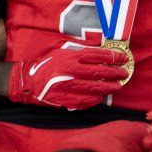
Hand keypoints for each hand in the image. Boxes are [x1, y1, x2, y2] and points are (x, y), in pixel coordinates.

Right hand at [8, 43, 129, 109]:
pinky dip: (95, 100)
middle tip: (124, 74)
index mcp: (71, 56)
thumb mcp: (62, 50)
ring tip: (117, 86)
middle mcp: (70, 71)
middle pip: (99, 72)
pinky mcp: (63, 100)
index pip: (98, 56)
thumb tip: (102, 50)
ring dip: (108, 88)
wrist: (27, 81)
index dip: (113, 57)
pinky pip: (83, 101)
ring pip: (93, 88)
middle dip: (115, 73)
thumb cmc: (46, 63)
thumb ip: (80, 50)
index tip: (123, 58)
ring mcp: (67, 86)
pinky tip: (101, 97)